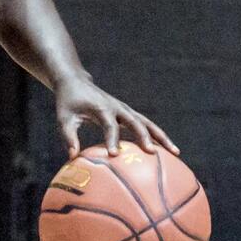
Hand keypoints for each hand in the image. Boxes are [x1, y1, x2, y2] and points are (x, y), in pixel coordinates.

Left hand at [55, 74, 177, 156]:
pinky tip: (168, 151)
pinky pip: (146, 125)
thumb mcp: (64, 117)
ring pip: (148, 123)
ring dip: (161, 137)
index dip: (112, 140)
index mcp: (101, 108)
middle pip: (136, 122)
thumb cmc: (68, 101)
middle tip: (151, 153)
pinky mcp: (129, 113)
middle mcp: (117, 107)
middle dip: (144, 137)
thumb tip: (73, 158)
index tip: (115, 155)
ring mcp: (125, 109)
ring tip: (175, 153)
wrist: (76, 82)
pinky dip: (158, 136)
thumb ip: (68, 136)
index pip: (110, 125)